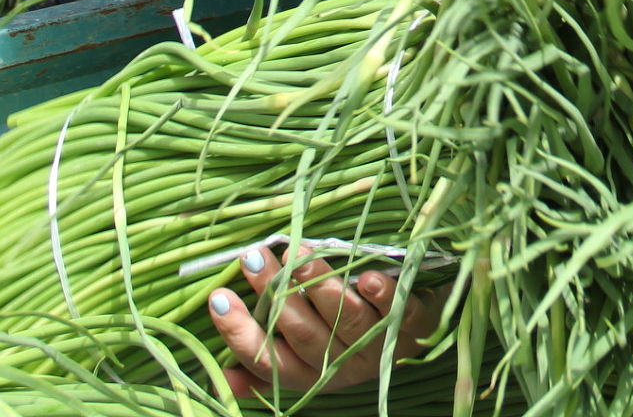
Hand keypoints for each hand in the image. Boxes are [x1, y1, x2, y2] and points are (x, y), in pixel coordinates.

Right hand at [209, 242, 440, 397]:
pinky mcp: (414, 324)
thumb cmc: (346, 334)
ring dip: (322, 288)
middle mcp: (342, 364)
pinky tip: (370, 278)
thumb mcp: (307, 355)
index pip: (267, 360)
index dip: (240, 333)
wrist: (415, 329)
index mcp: (311, 373)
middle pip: (304, 334)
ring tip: (299, 255)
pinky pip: (399, 312)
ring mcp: (378, 345)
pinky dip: (384, 295)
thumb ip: (268, 358)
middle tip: (254, 257)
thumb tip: (223, 376)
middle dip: (276, 295)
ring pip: (346, 321)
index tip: (217, 296)